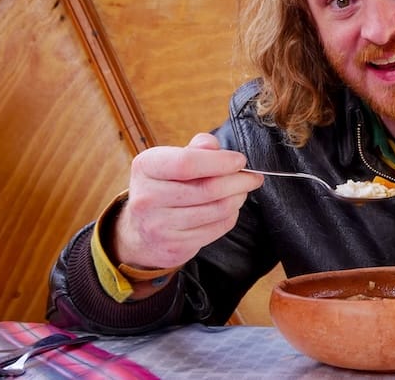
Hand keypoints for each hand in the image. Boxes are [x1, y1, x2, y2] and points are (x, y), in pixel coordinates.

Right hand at [113, 133, 263, 268]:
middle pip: (208, 189)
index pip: (187, 163)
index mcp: (146, 167)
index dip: (220, 161)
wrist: (141, 229)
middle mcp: (147, 197)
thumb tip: (215, 147)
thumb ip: (197, 148)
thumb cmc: (165, 185)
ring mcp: (158, 225)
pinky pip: (216, 229)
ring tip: (241, 191)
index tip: (240, 160)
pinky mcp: (173, 246)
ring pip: (217, 210)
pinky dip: (230, 216)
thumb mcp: (172, 159)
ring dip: (238, 198)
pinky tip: (228, 208)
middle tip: (253, 177)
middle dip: (239, 181)